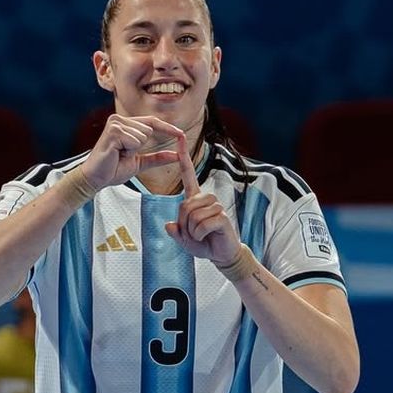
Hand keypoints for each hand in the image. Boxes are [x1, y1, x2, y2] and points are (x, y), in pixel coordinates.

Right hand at [80, 115, 185, 189]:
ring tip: (118, 154)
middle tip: (123, 154)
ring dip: (133, 150)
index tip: (182, 134)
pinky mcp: (113, 131)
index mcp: (126, 124)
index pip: (152, 122)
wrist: (95, 179)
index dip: (167, 128)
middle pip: (149, 129)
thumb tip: (176, 156)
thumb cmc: (113, 169)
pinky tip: (116, 153)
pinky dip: (129, 151)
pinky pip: (135, 141)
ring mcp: (115, 123)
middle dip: (140, 147)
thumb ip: (157, 158)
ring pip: (143, 135)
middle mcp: (120, 119)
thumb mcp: (139, 163)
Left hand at [164, 147, 239, 264]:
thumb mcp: (184, 240)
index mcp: (195, 199)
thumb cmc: (204, 244)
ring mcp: (216, 206)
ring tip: (202, 235)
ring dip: (193, 231)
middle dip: (184, 225)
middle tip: (193, 234)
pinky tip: (208, 236)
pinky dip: (200, 235)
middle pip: (185, 206)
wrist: (222, 255)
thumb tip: (170, 225)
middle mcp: (206, 199)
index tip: (180, 138)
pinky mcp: (222, 216)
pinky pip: (202, 224)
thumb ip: (175, 232)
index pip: (188, 174)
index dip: (184, 157)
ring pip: (193, 216)